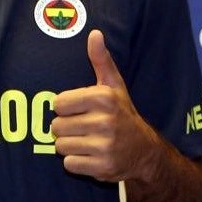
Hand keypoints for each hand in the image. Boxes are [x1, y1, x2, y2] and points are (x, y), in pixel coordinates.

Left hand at [51, 30, 161, 182]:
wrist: (144, 151)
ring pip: (60, 146)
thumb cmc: (122, 114)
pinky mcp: (102, 167)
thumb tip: (95, 33)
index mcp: (103, 97)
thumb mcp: (114, 86)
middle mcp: (105, 121)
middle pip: (57, 126)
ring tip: (88, 142)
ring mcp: (104, 146)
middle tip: (85, 129)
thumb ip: (101, 60)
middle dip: (67, 128)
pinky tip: (91, 156)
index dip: (66, 108)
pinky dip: (76, 162)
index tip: (81, 111)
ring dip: (70, 146)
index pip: (58, 103)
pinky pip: (69, 164)